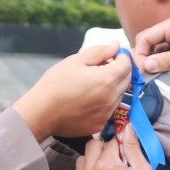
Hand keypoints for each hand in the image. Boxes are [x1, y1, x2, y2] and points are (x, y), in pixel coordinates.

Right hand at [12, 44, 132, 139]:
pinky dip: (105, 102)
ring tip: (92, 84)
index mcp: (107, 79)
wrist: (41, 113)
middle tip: (100, 68)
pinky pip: (110, 109)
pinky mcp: (101, 124)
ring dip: (113, 87)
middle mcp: (112, 97)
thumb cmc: (55, 83)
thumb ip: (100, 52)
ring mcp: (107, 113)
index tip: (109, 56)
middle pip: (127, 79)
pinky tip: (88, 100)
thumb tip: (116, 45)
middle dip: (119, 71)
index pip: (127, 64)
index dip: (121, 56)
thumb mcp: (75, 61)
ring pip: (120, 95)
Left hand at [76, 122, 166, 169]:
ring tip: (110, 169)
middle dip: (104, 148)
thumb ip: (132, 147)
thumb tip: (127, 127)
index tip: (127, 147)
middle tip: (119, 157)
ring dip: (93, 160)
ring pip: (82, 162)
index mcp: (105, 166)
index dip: (121, 143)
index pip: (110, 142)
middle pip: (91, 147)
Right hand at [133, 13, 169, 75]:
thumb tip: (145, 66)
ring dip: (154, 57)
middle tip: (145, 75)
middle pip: (149, 39)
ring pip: (158, 43)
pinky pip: (168, 46)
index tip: (141, 72)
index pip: (145, 37)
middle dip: (144, 56)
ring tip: (154, 74)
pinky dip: (164, 56)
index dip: (139, 55)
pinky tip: (165, 68)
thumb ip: (168, 61)